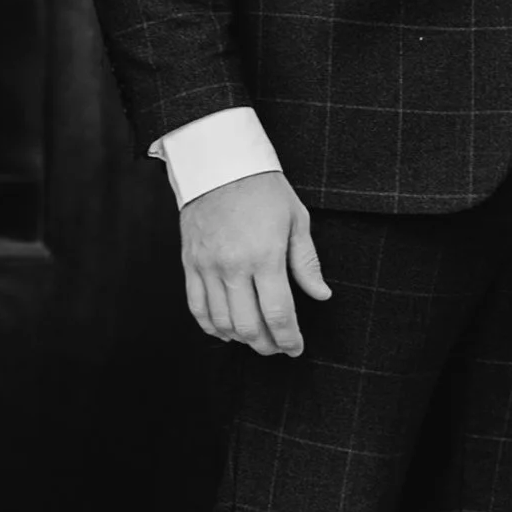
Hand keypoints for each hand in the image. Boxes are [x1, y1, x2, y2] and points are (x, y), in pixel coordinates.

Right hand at [179, 170, 330, 357]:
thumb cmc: (262, 188)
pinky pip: (196, 307)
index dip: (289, 339)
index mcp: (265, 255)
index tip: (296, 348)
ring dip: (241, 339)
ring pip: (222, 322)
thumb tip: (321, 295)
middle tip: (278, 346)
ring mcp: (207, 266)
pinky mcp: (189, 263)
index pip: (278, 313)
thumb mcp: (296, 219)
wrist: (219, 163)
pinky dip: (212, 326)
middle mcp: (233, 265)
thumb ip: (307, 263)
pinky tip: (226, 329)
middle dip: (267, 345)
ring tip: (256, 338)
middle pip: (249, 326)